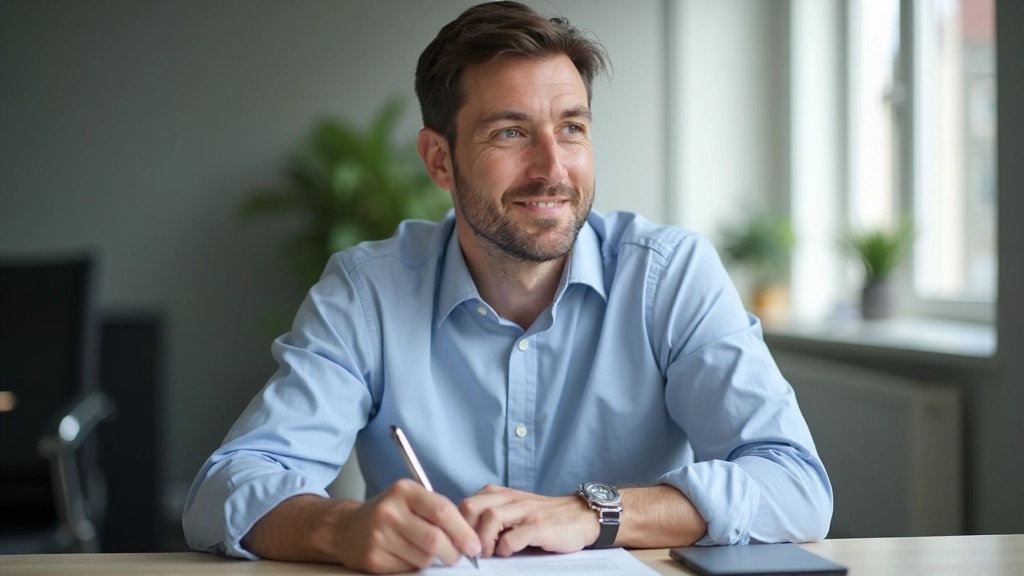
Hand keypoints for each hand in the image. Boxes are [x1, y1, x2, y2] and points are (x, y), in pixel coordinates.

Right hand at [335, 479, 481, 573]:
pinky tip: (407, 556)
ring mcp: (379, 535)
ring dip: (433, 560)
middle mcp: (390, 510)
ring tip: (426, 552)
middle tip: (458, 557)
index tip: (474, 545)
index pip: (442, 511)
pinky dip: (414, 567)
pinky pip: (407, 569)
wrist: (347, 528)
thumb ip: (438, 513)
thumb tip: (469, 538)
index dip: (463, 531)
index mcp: (404, 491)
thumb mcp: (411, 500)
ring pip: (423, 557)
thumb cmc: (389, 513)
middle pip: (434, 539)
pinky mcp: (373, 558)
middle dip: (453, 552)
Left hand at [459, 484, 599, 557]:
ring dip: (483, 540)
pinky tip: (508, 553)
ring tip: (489, 553)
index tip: (461, 543)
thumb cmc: (545, 517)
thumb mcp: (516, 510)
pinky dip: (505, 549)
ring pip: (490, 518)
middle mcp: (511, 499)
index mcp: (502, 495)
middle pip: (471, 507)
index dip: (458, 526)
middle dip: (465, 531)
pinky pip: (512, 537)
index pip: (466, 504)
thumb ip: (493, 517)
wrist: (581, 516)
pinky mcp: (540, 527)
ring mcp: (526, 511)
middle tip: (472, 549)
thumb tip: (466, 538)